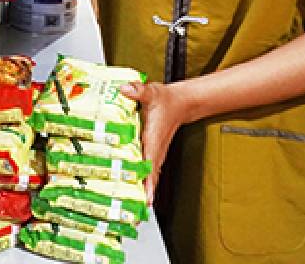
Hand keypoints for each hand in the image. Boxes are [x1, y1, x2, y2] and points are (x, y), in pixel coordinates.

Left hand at [119, 81, 193, 203]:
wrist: (179, 103)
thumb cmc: (166, 100)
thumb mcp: (151, 92)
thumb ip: (138, 90)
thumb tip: (125, 89)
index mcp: (153, 140)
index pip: (150, 165)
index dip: (148, 182)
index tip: (146, 199)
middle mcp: (155, 151)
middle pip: (149, 179)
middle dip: (142, 196)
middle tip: (133, 214)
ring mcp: (154, 154)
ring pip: (148, 178)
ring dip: (141, 193)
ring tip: (132, 212)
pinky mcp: (152, 154)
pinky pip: (147, 172)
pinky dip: (141, 184)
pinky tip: (133, 193)